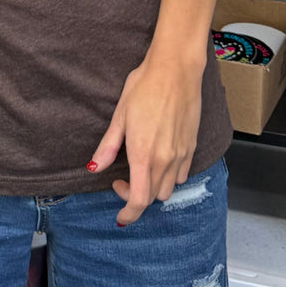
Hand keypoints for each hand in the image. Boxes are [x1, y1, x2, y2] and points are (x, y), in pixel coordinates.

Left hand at [86, 49, 202, 225]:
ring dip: (153, 188)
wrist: (175, 71)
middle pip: (154, 197)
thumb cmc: (143, 88)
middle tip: (121, 179)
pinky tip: (158, 160)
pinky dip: (169, 177)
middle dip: (136, 197)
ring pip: (169, 189)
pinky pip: (182, 175)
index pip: (139, 199)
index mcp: (143, 154)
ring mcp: (182, 155)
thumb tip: (94, 168)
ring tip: (139, 168)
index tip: (120, 215)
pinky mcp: (192, 148)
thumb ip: (108, 146)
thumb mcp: (119, 115)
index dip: (129, 212)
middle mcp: (165, 160)